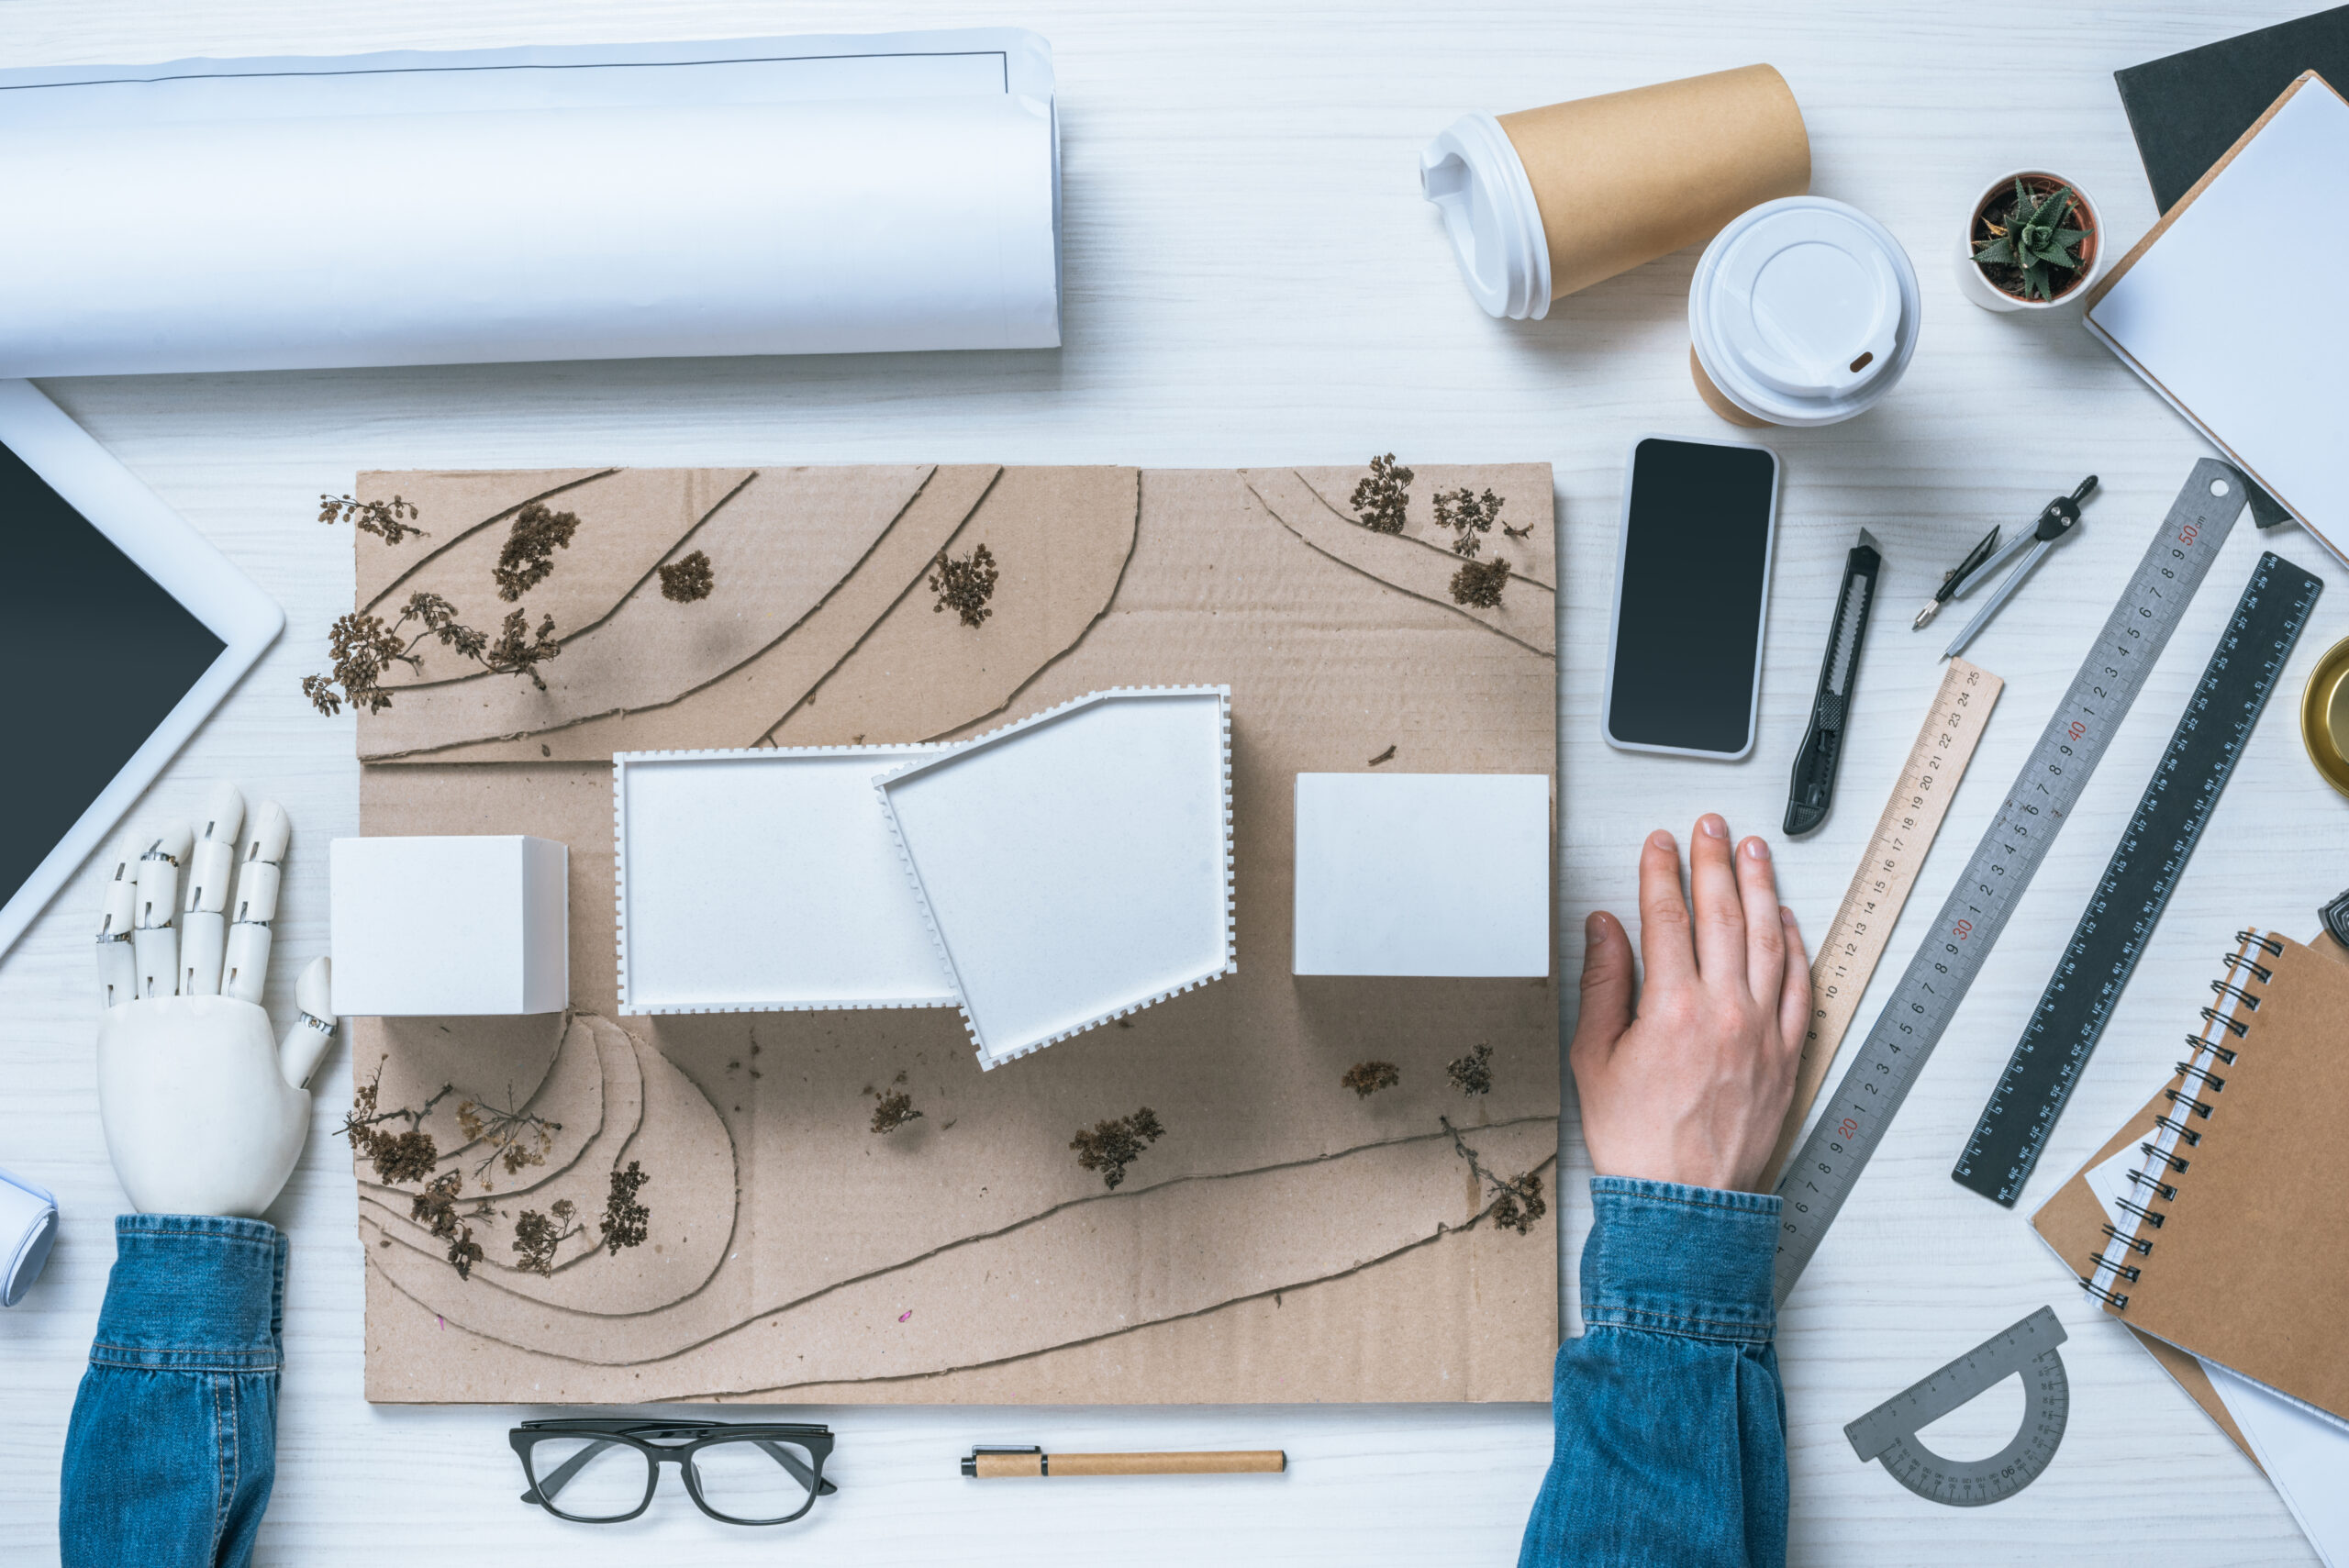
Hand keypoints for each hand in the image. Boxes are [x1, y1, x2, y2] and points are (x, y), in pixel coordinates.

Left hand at [92, 782, 335, 1217]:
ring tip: (175, 817)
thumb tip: (328, 965)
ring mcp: (149, 1019)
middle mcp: (196, 1009)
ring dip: (162, 863)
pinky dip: (116, 912)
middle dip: (218, 841)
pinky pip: (111, 962)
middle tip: (227, 793)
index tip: (274, 818)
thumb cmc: (251, 1157)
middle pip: (205, 906)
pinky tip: (126, 876)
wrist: (190, 1211)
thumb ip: (315, 1026)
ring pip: (152, 924)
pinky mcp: (115, 1037)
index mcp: (248, 1019)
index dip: (265, 862)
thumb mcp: (301, 1093)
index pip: (257, 919)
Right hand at [1570, 816, 1808, 1193]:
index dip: (1662, 873)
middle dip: (1713, 862)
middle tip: (1709, 828)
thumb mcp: (1594, 1058)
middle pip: (1722, 916)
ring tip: (1753, 852)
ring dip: (1760, 889)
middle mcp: (1725, 1012)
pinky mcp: (1788, 1055)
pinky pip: (1801, 987)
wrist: (1683, 1204)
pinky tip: (1786, 921)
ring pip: (1768, 940)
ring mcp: (1764, 1032)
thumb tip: (1606, 930)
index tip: (1661, 846)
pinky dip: (1795, 947)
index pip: (1668, 918)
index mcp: (1671, 1009)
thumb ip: (1603, 984)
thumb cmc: (1637, 1140)